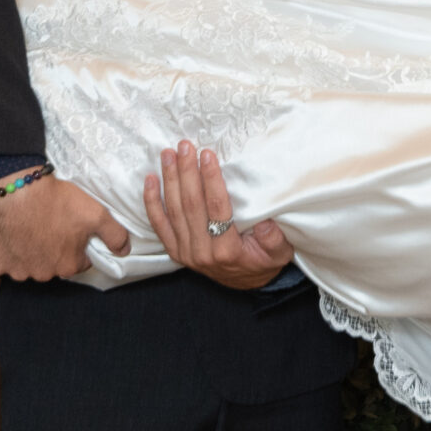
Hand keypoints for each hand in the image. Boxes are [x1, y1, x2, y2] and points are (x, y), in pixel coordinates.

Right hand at [0, 174, 130, 280]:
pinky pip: (2, 261)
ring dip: (27, 252)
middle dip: (52, 249)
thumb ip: (114, 234)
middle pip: (52, 264)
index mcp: (68, 266)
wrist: (14, 189)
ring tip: (27, 226)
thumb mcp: (95, 213)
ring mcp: (17, 271)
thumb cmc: (56, 200)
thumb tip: (124, 251)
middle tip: (48, 224)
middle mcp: (43, 275)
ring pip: (26, 264)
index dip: (76, 244)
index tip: (70, 228)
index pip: (79, 261)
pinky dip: (5, 251)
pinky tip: (8, 232)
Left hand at [143, 139, 294, 291]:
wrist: (246, 284)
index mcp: (227, 251)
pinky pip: (159, 224)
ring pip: (173, 211)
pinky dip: (151, 202)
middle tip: (185, 146)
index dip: (211, 179)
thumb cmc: (263, 262)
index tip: (207, 155)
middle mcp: (202, 252)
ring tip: (168, 154)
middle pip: (191, 205)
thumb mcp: (280, 253)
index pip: (217, 208)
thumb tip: (265, 222)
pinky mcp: (175, 251)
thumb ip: (274, 239)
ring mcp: (185, 252)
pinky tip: (150, 179)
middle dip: (187, 172)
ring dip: (169, 179)